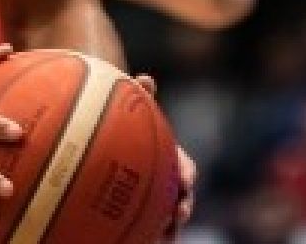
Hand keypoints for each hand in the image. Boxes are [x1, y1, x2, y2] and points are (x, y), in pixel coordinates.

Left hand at [133, 74, 195, 236]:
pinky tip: (136, 239)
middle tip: (177, 215)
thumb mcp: (135, 107)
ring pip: (168, 219)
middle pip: (182, 199)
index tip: (185, 180)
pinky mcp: (144, 214)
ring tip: (161, 237)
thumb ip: (141, 94)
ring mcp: (158, 200)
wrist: (118, 140)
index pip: (187, 169)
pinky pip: (147, 227)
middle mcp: (169, 183)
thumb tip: (146, 78)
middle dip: (183, 208)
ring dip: (167, 228)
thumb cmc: (129, 123)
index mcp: (173, 160)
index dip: (188, 175)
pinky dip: (147, 234)